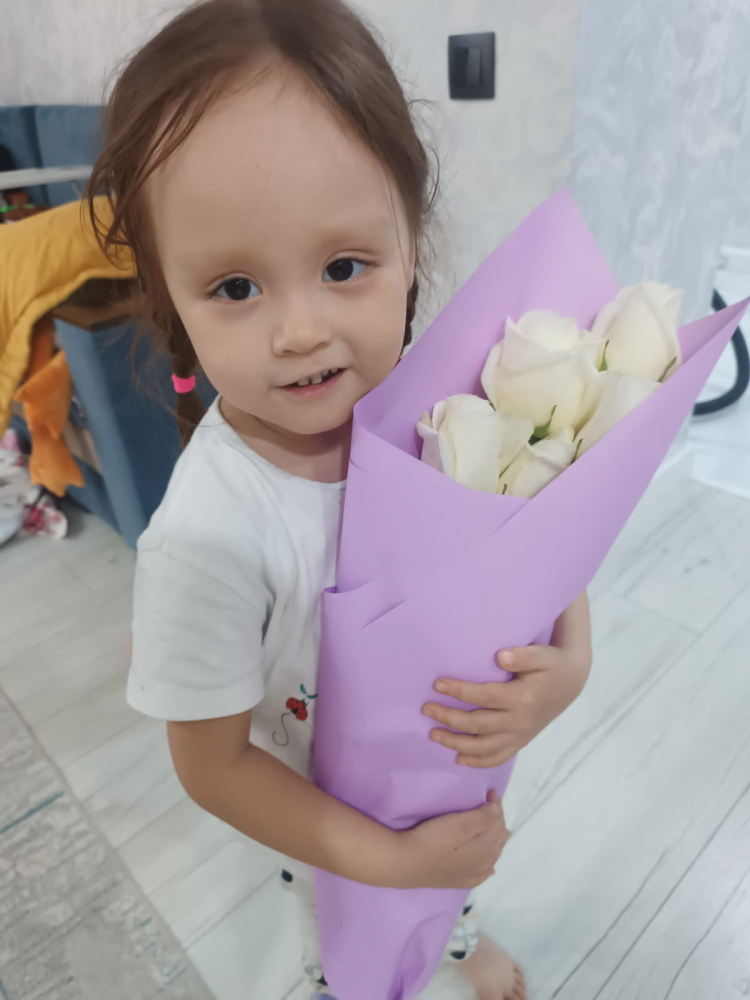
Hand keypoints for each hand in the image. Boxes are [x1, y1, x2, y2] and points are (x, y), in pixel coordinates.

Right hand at [396, 791, 510, 889]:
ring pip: (492, 856)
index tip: (490, 792)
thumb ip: (483, 817)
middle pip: (497, 839)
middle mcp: (484, 862)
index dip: (496, 806)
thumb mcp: (459, 822)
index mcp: (486, 847)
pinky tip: (489, 867)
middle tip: (492, 806)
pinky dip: (488, 867)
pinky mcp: (460, 881)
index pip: (498, 823)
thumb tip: (497, 811)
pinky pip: (482, 875)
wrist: (409, 862)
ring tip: (496, 830)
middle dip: (498, 821)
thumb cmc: (434, 838)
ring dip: (496, 841)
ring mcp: (472, 874)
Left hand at [422, 593, 592, 768]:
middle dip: (449, 718)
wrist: (570, 683)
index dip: (460, 691)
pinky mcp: (519, 742)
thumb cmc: (551, 666)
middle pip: (478, 725)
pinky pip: (497, 758)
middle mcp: (519, 721)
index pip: (484, 697)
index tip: (437, 684)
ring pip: (483, 747)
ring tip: (433, 734)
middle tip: (426, 709)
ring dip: (456, 743)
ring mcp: (519, 735)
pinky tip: (458, 759)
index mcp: (522, 698)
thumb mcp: (542, 655)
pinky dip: (478, 762)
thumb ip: (523, 656)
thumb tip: (500, 657)